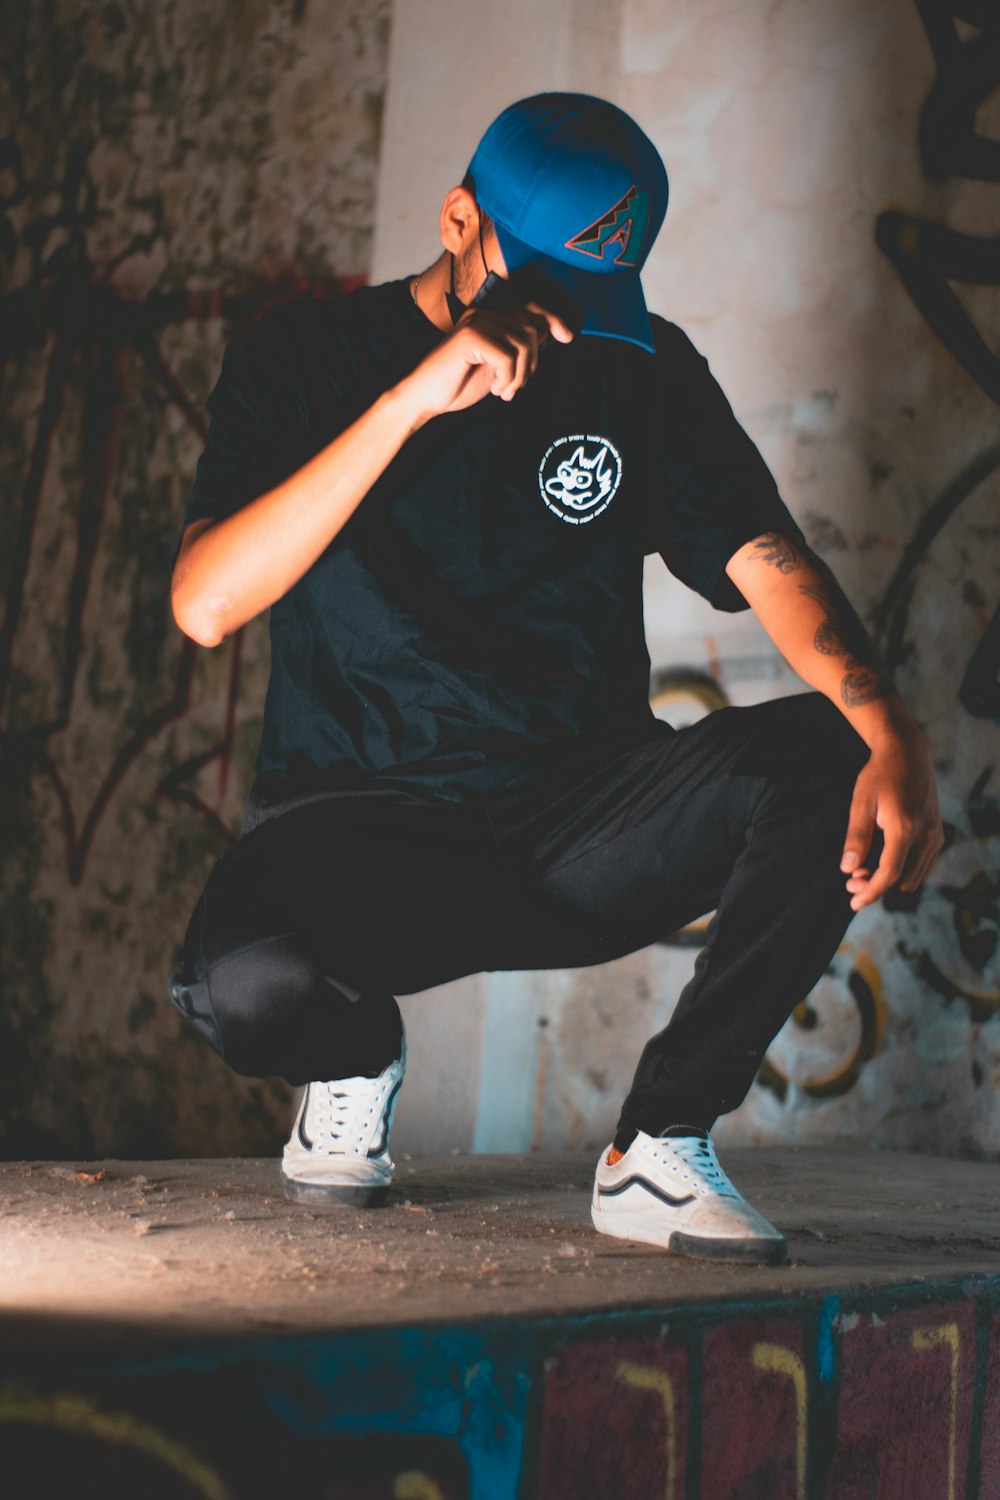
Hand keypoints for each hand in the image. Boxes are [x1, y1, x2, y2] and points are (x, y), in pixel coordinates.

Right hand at [398, 301, 573, 424]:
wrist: (426, 399)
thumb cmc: (458, 385)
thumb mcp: (497, 366)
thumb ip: (517, 349)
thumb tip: (547, 334)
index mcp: (489, 317)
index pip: (530, 308)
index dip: (552, 319)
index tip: (568, 337)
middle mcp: (483, 313)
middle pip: (530, 329)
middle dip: (532, 363)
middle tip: (515, 387)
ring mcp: (475, 322)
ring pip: (522, 344)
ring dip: (519, 376)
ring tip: (504, 391)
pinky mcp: (470, 336)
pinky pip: (507, 357)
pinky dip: (508, 379)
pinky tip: (495, 390)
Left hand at [839, 729, 944, 909]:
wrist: (908, 753)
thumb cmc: (879, 775)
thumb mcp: (861, 803)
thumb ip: (856, 837)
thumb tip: (848, 869)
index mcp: (905, 828)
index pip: (890, 873)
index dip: (871, 892)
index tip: (854, 903)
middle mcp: (926, 835)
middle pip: (902, 879)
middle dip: (876, 886)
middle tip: (851, 881)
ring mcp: (935, 835)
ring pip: (915, 875)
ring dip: (891, 881)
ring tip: (863, 872)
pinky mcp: (938, 833)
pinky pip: (923, 864)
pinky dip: (904, 872)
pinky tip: (883, 865)